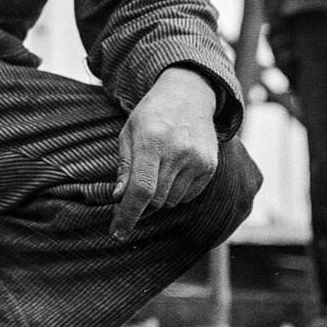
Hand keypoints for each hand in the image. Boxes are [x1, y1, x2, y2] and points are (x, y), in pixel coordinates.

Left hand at [110, 68, 218, 241]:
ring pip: (171, 201)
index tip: (116, 232)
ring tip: (157, 171)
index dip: (127, 215)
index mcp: (152, 142)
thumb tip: (118, 198)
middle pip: (156, 200)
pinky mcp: (209, 166)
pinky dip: (176, 192)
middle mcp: (178, 152)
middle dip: (141, 204)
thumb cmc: (152, 114)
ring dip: (159, 197)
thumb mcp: (129, 132)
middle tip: (134, 193)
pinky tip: (173, 171)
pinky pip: (188, 196)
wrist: (188, 94)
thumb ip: (124, 166)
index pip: (141, 190)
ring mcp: (197, 160)